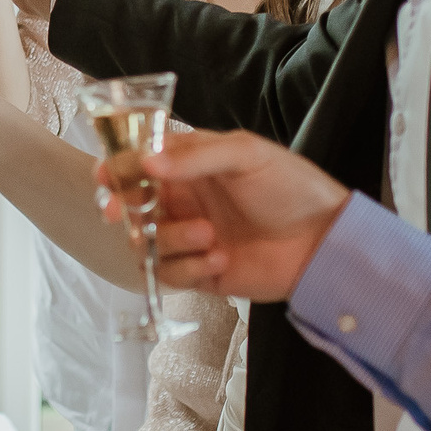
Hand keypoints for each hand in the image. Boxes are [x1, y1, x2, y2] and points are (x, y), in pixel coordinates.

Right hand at [98, 128, 352, 302]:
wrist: (325, 242)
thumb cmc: (291, 187)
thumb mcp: (246, 155)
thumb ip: (195, 156)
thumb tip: (147, 162)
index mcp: (190, 165)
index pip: (141, 162)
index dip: (118, 168)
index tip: (105, 176)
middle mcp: (183, 201)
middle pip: (131, 206)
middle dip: (123, 210)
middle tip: (119, 213)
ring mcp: (189, 238)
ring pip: (146, 243)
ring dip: (169, 240)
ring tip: (208, 236)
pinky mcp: (199, 273)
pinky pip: (169, 275)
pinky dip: (188, 268)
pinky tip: (220, 259)